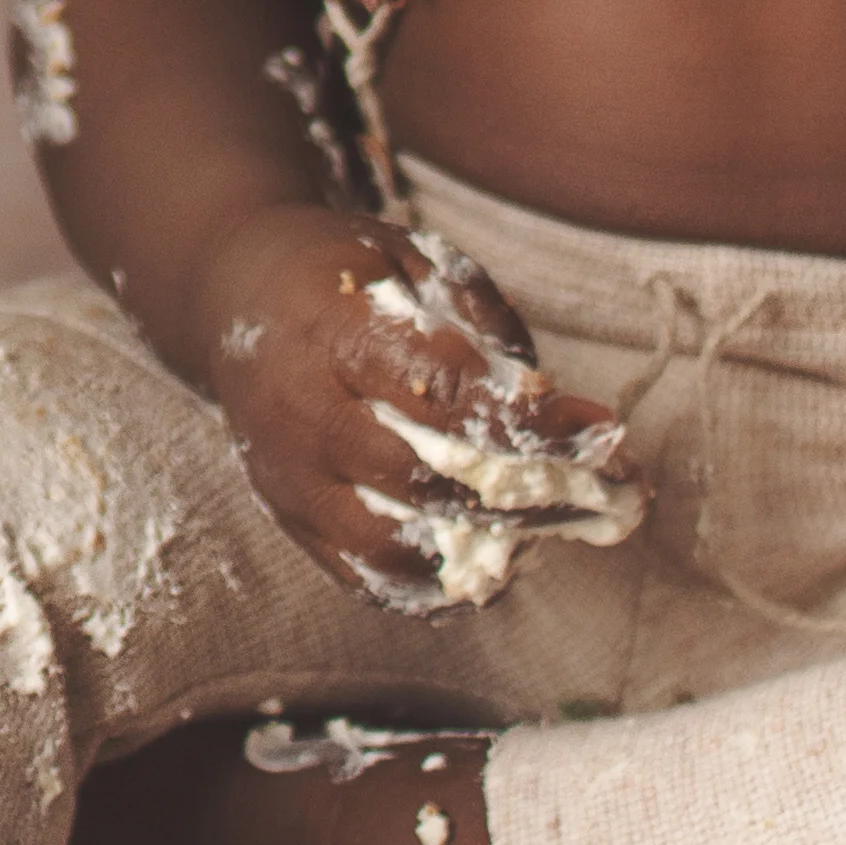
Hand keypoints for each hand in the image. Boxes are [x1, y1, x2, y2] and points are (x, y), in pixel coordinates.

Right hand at [185, 202, 643, 614]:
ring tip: (558, 532)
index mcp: (333, 330)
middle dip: (532, 494)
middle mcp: (302, 411)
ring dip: (488, 550)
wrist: (231, 295)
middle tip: (614, 497)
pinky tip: (493, 567)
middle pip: (424, 476)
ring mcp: (287, 475)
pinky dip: (433, 585)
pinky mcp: (286, 516)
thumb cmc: (343, 274)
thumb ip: (482, 318)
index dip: (529, 420)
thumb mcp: (412, 258)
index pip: (442, 389)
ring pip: (391, 543)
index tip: (605, 432)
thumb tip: (557, 405)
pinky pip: (361, 576)